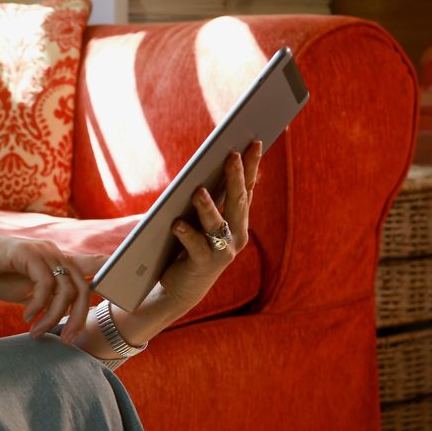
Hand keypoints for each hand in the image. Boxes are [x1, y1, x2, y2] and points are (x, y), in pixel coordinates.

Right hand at [0, 231, 106, 340]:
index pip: (93, 263)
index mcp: (57, 259)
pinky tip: (26, 317)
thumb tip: (63, 312)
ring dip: (53, 317)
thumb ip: (47, 295)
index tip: (126, 287)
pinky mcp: (28, 254)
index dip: (112, 273)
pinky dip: (38, 306)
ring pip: (66, 289)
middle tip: (69, 340)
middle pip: (84, 287)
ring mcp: (43, 251)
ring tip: (36, 333)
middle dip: (80, 317)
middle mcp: (54, 252)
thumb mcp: (26, 288)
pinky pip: (45, 285)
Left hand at [158, 140, 261, 310]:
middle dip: (236, 177)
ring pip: (217, 225)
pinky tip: (177, 224)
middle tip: (232, 155)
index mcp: (238, 221)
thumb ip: (208, 199)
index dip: (252, 165)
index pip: (246, 188)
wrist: (180, 288)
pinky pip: (195, 246)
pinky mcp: (204, 265)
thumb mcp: (202, 220)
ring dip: (207, 207)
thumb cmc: (189, 246)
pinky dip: (186, 234)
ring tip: (197, 191)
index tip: (254, 142)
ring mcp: (223, 251)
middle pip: (236, 202)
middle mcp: (236, 235)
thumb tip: (206, 169)